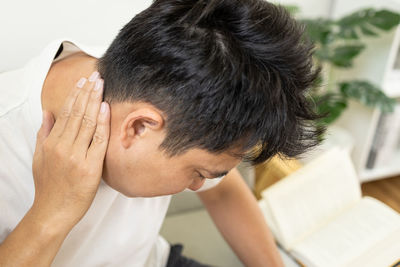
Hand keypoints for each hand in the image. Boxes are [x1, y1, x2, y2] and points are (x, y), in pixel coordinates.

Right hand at [31, 72, 109, 227]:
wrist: (53, 212)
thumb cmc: (48, 186)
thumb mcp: (39, 157)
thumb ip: (44, 133)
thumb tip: (47, 112)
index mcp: (52, 143)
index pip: (66, 112)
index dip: (75, 94)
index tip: (83, 81)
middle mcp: (64, 147)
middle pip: (78, 113)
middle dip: (88, 92)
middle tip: (96, 75)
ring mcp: (77, 157)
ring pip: (87, 122)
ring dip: (95, 101)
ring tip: (102, 85)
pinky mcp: (91, 167)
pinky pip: (98, 140)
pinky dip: (102, 123)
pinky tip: (105, 108)